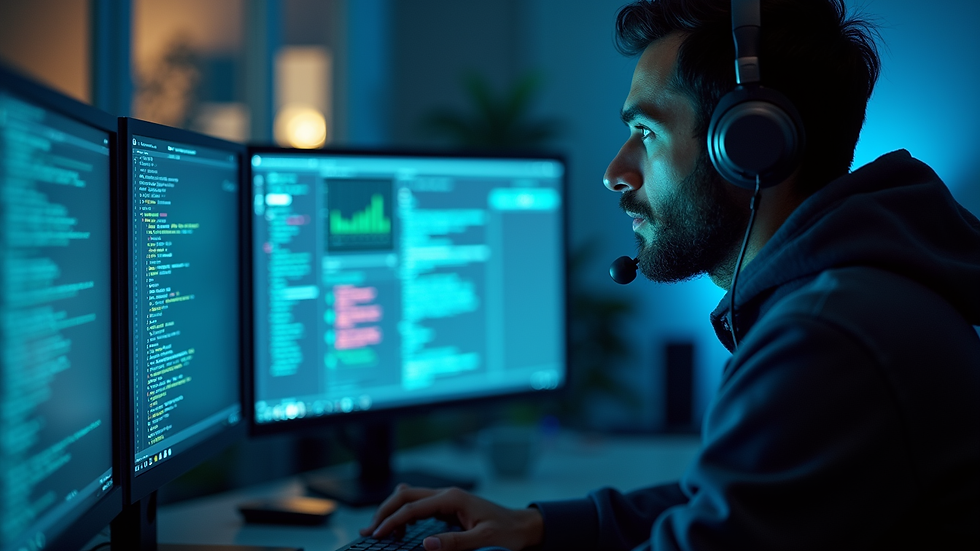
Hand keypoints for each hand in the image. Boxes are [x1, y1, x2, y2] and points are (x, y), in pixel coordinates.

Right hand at [360, 484, 543, 550]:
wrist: (521, 525)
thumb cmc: (506, 530)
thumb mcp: (483, 539)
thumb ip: (455, 542)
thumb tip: (426, 544)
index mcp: (452, 498)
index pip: (413, 507)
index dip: (392, 521)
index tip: (377, 535)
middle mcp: (447, 494)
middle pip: (405, 496)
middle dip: (384, 511)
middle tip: (369, 531)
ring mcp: (447, 498)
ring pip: (410, 498)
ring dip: (392, 511)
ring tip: (379, 530)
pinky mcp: (448, 506)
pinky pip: (419, 505)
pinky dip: (404, 514)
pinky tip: (398, 528)